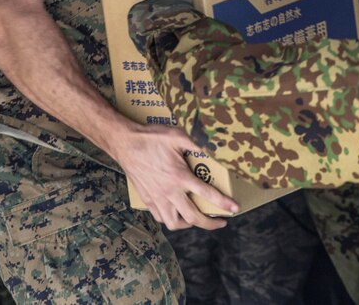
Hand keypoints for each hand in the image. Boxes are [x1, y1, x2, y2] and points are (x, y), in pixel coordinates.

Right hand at [112, 123, 237, 229]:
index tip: (235, 210)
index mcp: (180, 177)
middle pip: (193, 217)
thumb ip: (196, 143)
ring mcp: (157, 198)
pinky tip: (176, 212)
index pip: (207, 195)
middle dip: (210, 223)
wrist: (124, 143)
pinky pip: (161, 217)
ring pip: (175, 223)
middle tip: (220, 222)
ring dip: (189, 224)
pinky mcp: (147, 199)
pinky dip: (171, 219)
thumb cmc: (151, 137)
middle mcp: (170, 192)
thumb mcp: (177, 135)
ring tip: (196, 218)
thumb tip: (212, 147)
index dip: (223, 204)